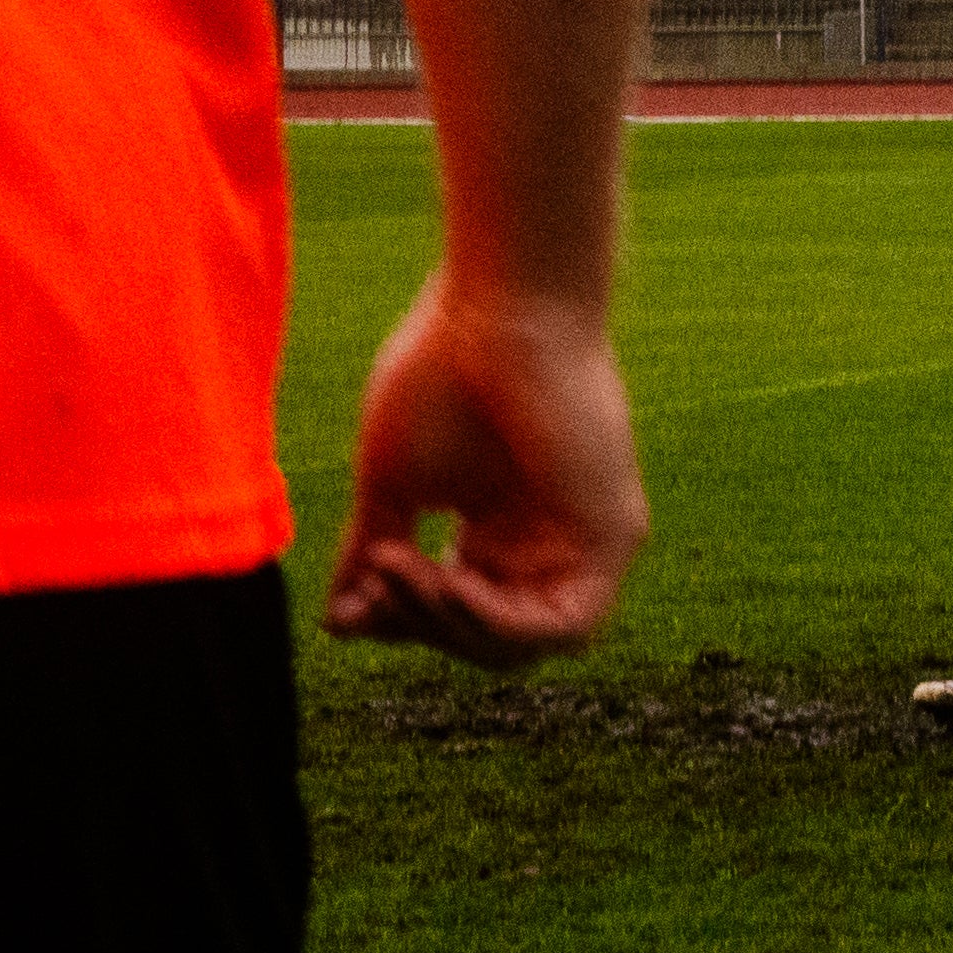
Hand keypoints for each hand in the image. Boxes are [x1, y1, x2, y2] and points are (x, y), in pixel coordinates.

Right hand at [325, 279, 643, 669]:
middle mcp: (547, 540)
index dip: (402, 623)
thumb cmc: (442, 371)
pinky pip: (565, 626)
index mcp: (500, 527)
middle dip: (421, 626)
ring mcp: (584, 541)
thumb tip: (338, 625)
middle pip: (487, 639)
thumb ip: (374, 555)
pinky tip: (450, 585)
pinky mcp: (614, 537)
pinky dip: (500, 621)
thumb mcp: (394, 484)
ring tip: (399, 571)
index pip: (454, 613)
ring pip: (522, 645)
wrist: (496, 308)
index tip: (350, 609)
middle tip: (375, 581)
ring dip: (451, 626)